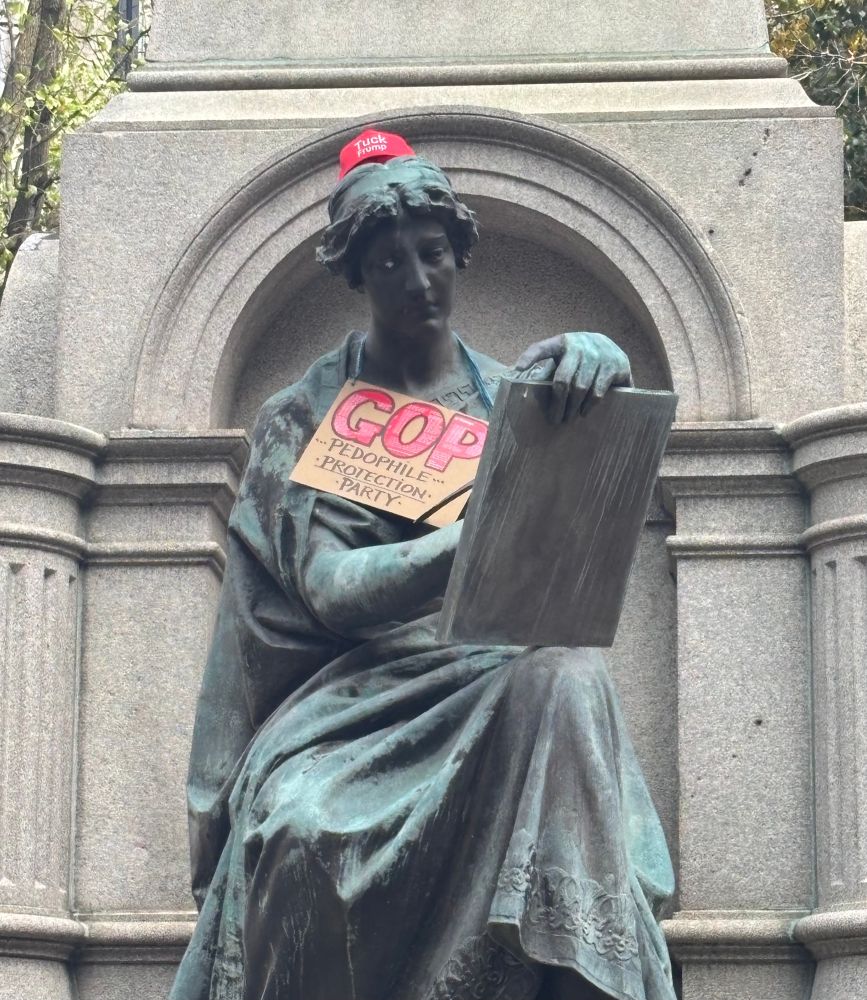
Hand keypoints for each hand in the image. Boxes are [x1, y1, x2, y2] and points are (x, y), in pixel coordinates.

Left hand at [512, 332, 632, 422]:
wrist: (610, 346)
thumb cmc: (579, 358)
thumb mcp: (563, 357)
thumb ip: (548, 369)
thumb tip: (527, 389)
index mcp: (563, 342)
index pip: (542, 348)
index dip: (530, 357)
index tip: (518, 369)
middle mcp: (582, 346)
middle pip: (563, 380)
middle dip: (557, 403)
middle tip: (554, 419)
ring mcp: (601, 355)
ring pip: (581, 388)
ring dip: (573, 407)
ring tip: (568, 418)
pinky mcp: (617, 364)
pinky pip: (598, 391)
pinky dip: (590, 405)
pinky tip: (584, 412)